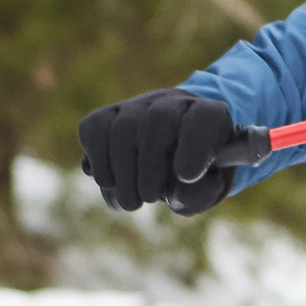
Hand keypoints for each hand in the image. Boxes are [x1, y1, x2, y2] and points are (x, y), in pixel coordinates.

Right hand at [77, 88, 245, 215]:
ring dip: (123, 171)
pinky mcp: (108, 115)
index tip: (187, 176)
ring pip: (123, 126)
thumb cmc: (196, 178)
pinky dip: (98, 161)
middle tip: (149, 198)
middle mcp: (174, 102)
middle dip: (150, 166)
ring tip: (131, 202)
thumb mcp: (206, 190)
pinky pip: (95, 129)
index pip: (206, 116)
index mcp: (211, 116)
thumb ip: (200, 193)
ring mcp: (139, 105)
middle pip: (158, 120)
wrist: (172, 163)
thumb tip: (177, 192)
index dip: (195, 145)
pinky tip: (110, 184)